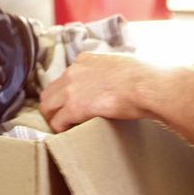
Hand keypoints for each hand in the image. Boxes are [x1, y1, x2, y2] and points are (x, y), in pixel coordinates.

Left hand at [39, 52, 156, 131]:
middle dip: (53, 107)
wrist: (146, 86)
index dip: (67, 93)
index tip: (73, 103)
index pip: (65, 77)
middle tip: (63, 119)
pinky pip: (57, 122)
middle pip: (50, 92)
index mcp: (85, 59)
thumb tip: (116, 79)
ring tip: (64, 129)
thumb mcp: (121, 63)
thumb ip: (110, 69)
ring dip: (53, 119)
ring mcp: (71, 89)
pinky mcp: (74, 107)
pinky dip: (60, 129)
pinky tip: (69, 134)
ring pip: (47, 107)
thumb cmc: (143, 77)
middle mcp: (73, 71)